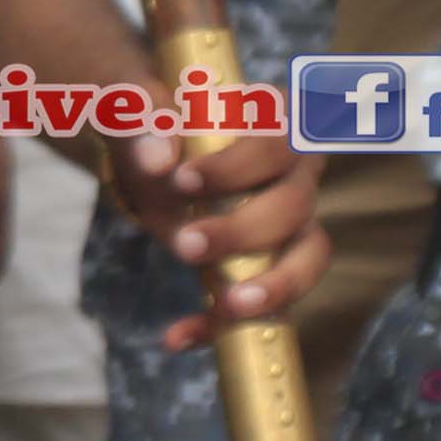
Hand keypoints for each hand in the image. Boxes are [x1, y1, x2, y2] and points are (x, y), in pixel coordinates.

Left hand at [109, 125, 327, 326]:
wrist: (145, 155)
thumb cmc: (153, 120)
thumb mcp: (132, 104)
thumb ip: (140, 116)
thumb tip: (157, 157)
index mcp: (272, 119)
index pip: (275, 139)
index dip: (236, 165)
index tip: (181, 180)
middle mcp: (294, 172)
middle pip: (294, 204)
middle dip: (242, 230)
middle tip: (185, 244)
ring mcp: (290, 224)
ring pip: (308, 257)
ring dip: (272, 286)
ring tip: (226, 305)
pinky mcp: (269, 267)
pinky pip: (266, 303)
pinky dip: (224, 324)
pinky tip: (180, 336)